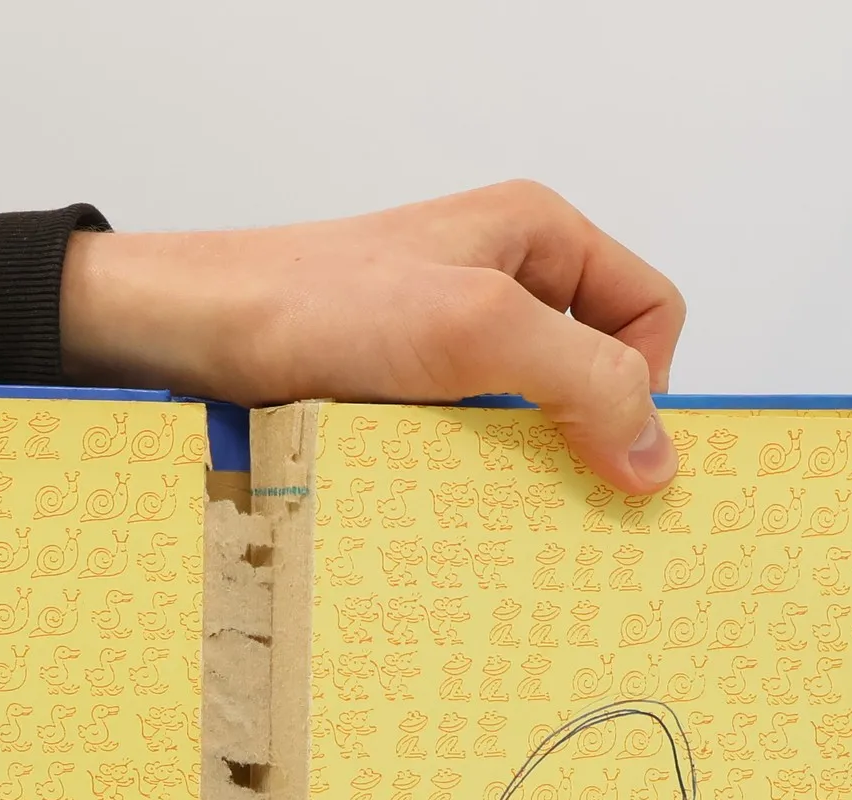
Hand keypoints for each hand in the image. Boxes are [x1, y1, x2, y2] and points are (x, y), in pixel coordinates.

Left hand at [61, 180, 686, 491]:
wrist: (193, 333)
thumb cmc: (315, 303)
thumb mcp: (474, 328)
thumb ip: (582, 376)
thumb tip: (658, 454)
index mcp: (536, 238)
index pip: (649, 314)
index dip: (647, 384)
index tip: (614, 454)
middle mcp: (501, 287)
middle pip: (593, 376)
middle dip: (583, 439)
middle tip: (562, 502)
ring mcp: (450, 347)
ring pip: (530, 422)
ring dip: (520, 472)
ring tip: (490, 508)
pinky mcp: (406, 399)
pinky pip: (468, 451)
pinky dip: (467, 484)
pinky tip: (446, 509)